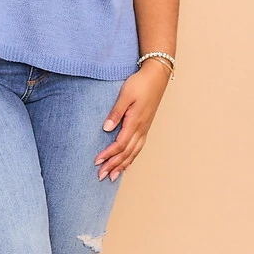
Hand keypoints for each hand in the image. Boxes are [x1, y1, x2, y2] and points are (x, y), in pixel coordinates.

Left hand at [94, 62, 170, 180]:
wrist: (156, 76)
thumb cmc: (140, 83)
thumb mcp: (125, 95)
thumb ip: (116, 112)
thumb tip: (106, 128)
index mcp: (135, 122)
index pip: (120, 144)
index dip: (108, 154)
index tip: (97, 162)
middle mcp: (141, 129)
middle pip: (126, 153)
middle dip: (113, 165)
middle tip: (101, 176)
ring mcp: (144, 129)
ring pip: (133, 153)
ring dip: (122, 165)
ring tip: (113, 177)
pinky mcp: (145, 127)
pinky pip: (139, 148)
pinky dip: (132, 158)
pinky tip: (127, 165)